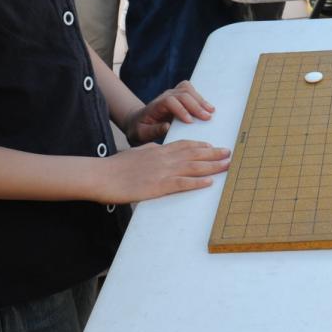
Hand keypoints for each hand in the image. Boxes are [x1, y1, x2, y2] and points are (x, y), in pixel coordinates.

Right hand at [92, 139, 230, 202]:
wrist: (102, 175)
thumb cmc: (115, 167)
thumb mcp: (136, 153)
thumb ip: (150, 152)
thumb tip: (157, 150)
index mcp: (158, 151)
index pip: (184, 145)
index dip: (200, 146)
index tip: (212, 147)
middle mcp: (164, 158)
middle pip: (194, 154)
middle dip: (213, 154)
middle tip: (229, 153)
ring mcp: (162, 171)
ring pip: (193, 167)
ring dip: (212, 166)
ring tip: (227, 165)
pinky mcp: (158, 186)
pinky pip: (182, 183)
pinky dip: (197, 182)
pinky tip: (209, 182)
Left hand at [125, 81, 215, 144]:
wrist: (138, 121)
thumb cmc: (141, 129)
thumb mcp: (142, 134)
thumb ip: (153, 131)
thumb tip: (167, 126)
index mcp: (155, 106)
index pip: (170, 101)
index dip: (181, 109)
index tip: (190, 121)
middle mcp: (165, 97)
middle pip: (182, 94)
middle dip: (196, 105)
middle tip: (207, 118)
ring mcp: (172, 94)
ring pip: (187, 89)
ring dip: (200, 100)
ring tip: (211, 111)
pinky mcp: (178, 95)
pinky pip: (190, 90)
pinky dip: (199, 96)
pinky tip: (207, 107)